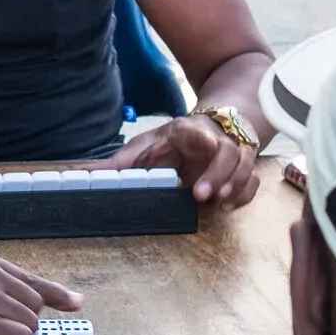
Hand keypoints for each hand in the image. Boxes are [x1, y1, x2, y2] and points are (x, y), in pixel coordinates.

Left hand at [113, 113, 257, 209]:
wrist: (207, 129)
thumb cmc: (171, 142)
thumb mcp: (144, 148)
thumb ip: (119, 164)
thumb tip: (83, 175)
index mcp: (186, 131)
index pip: (198, 130)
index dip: (203, 137)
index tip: (207, 145)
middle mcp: (214, 138)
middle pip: (226, 150)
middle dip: (217, 173)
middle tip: (201, 195)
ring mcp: (232, 152)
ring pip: (244, 162)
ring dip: (235, 183)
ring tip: (220, 203)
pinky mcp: (243, 166)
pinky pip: (252, 178)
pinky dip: (245, 192)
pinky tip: (230, 205)